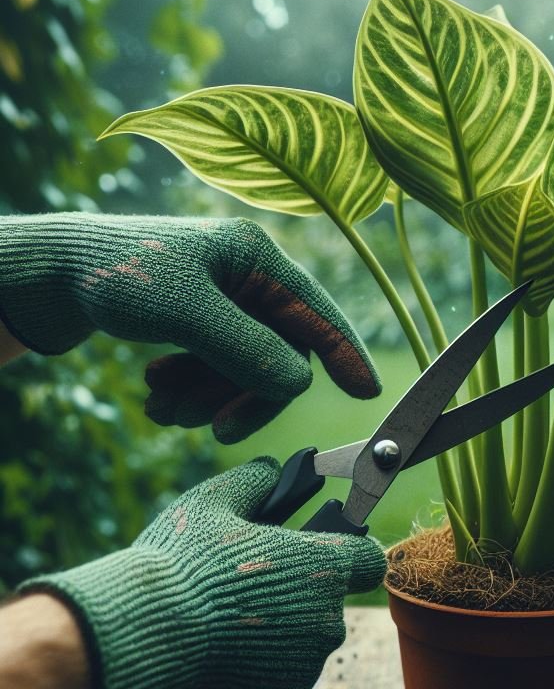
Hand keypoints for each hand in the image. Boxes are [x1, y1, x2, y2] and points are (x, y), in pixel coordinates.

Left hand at [0, 213, 378, 441]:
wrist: (50, 274)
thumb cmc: (116, 275)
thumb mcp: (185, 313)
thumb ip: (246, 348)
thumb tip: (300, 384)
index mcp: (257, 258)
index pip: (316, 313)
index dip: (344, 352)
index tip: (368, 391)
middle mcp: (248, 276)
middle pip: (278, 353)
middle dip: (244, 393)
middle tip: (214, 430)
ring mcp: (226, 299)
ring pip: (245, 366)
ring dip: (210, 397)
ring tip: (162, 411)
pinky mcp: (202, 319)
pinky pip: (217, 366)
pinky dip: (193, 387)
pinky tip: (157, 394)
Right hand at [17, 458, 385, 688]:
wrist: (144, 639)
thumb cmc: (182, 565)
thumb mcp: (213, 502)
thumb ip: (253, 482)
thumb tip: (269, 469)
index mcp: (323, 569)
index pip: (367, 561)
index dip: (347, 555)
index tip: (324, 553)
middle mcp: (326, 622)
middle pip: (324, 608)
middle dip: (293, 599)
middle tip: (244, 591)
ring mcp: (302, 671)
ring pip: (296, 650)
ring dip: (269, 639)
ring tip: (217, 627)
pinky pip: (268, 688)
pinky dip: (246, 677)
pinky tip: (210, 659)